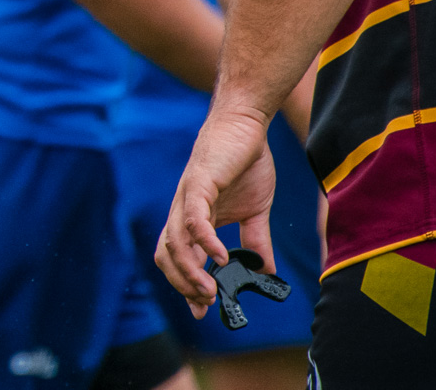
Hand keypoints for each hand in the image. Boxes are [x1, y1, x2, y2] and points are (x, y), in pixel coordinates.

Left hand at [156, 107, 277, 316]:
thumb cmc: (246, 162)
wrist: (245, 124)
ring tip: (210, 291)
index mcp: (194, 218)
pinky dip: (204, 241)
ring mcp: (188, 197)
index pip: (179, 257)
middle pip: (168, 255)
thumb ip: (256, 240)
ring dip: (191, 271)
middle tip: (207, 304)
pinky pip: (194, 218)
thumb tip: (267, 271)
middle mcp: (183, 210)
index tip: (203, 311)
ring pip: (175, 241)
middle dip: (184, 284)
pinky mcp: (199, 183)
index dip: (185, 285)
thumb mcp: (256, 210)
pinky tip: (221, 257)